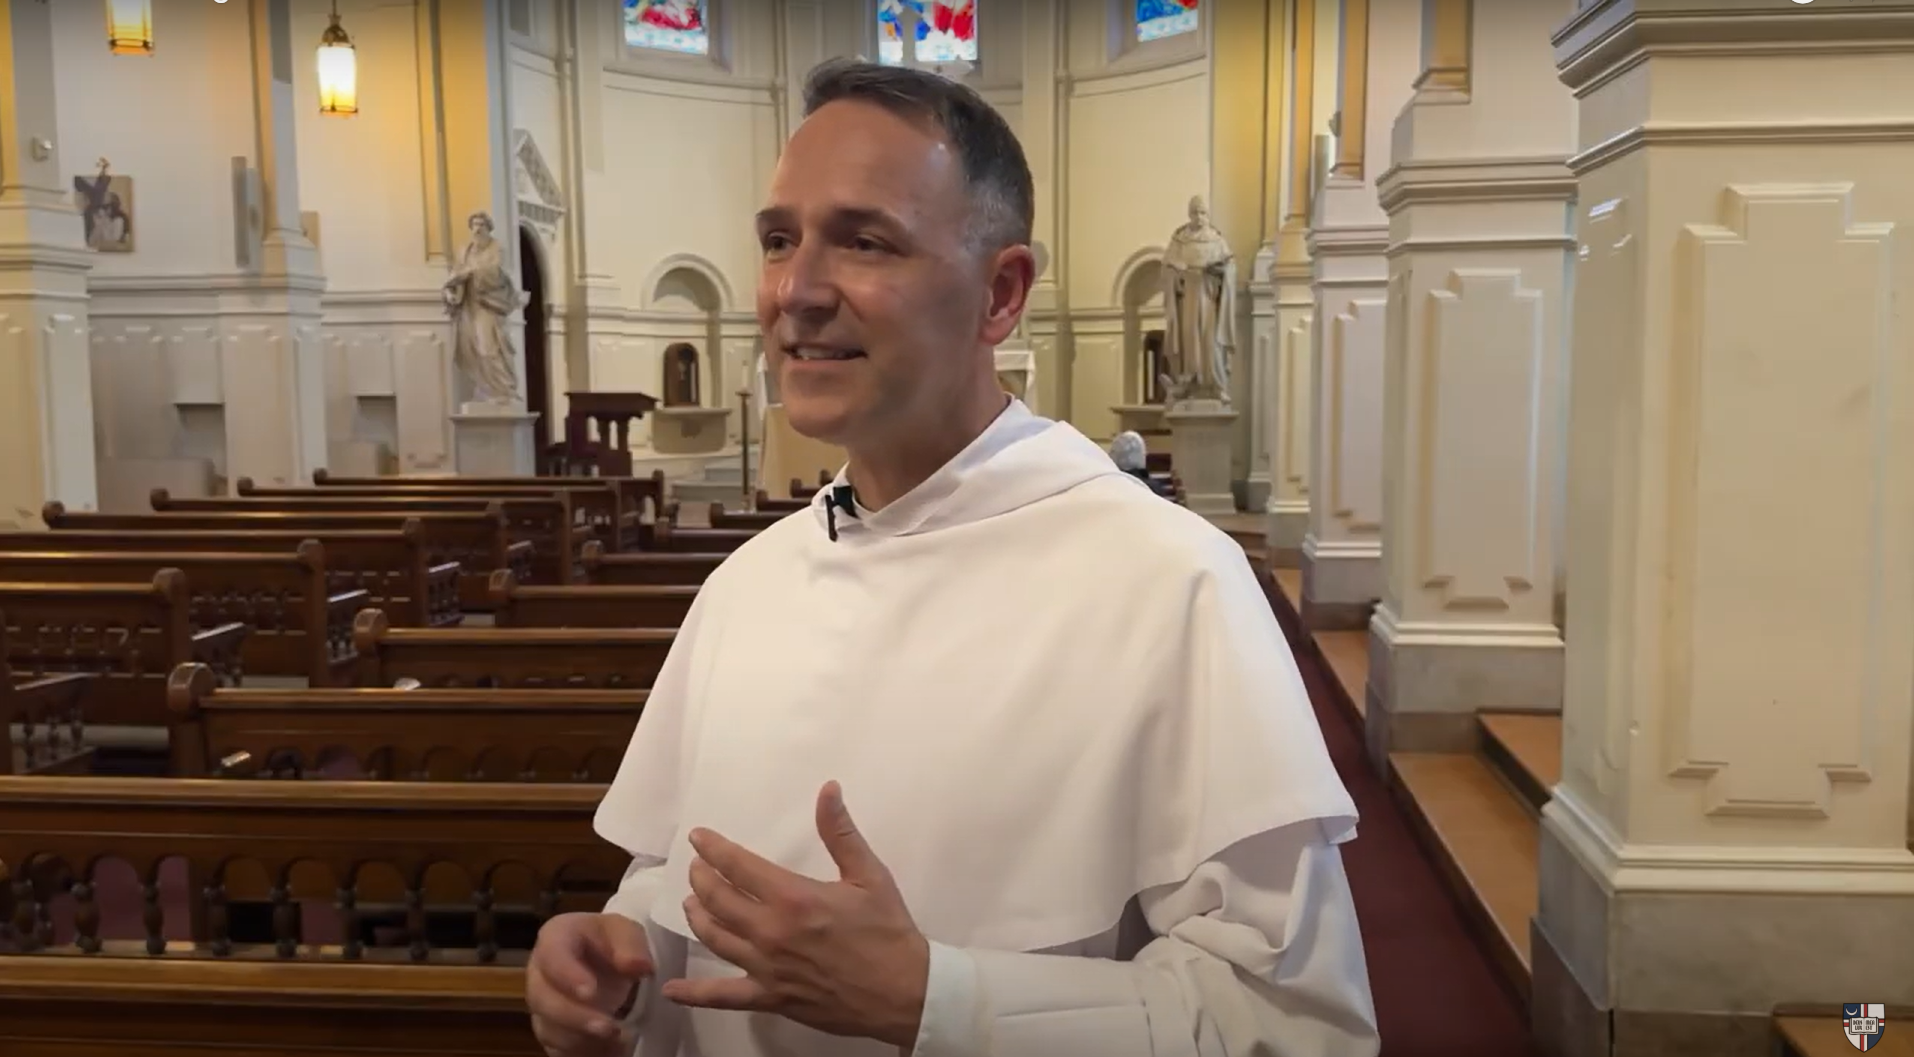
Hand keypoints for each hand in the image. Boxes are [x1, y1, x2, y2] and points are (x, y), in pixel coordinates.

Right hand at [527, 912, 654, 1056]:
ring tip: (616, 1038)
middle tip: (609, 1027)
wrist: (605, 963)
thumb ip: (631, 945)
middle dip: (575, 1016)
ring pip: (547, 1026)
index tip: (591, 991)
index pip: (552, 953)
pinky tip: (608, 1047)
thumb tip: (640, 966)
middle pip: (542, 997)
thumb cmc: (611, 942)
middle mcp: (539, 971)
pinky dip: (582, 1049)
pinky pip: (555, 1045)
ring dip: (580, 1037)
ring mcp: (541, 1003)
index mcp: (556, 936)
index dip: (567, 974)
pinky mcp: (549, 1029)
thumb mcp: (627, 933)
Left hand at [661, 781, 929, 1047]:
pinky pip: (722, 996)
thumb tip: (828, 790)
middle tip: (698, 868)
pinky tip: (672, 988)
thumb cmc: (889, 931)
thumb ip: (840, 832)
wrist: (905, 992)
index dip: (713, 849)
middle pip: (717, 899)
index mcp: (793, 897)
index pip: (738, 866)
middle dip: (701, 878)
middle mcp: (770, 931)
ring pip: (715, 938)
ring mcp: (766, 967)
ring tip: (694, 904)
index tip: (698, 838)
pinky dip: (693, 992)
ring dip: (698, 916)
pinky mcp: (770, 997)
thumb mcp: (869, 875)